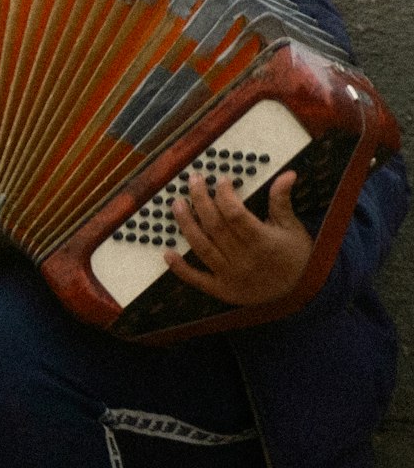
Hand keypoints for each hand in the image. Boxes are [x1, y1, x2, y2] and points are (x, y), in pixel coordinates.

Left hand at [164, 170, 313, 304]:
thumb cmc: (295, 256)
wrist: (299, 293)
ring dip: (186, 225)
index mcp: (262, 241)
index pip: (236, 214)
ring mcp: (230, 276)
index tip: (220, 180)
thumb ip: (282, 201)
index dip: (225, 195)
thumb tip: (287, 174)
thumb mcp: (292, 227)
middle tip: (193, 180)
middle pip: (215, 227)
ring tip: (177, 204)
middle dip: (201, 200)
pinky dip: (180, 268)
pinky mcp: (222, 290)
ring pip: (202, 247)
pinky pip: (197, 279)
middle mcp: (243, 258)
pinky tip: (167, 252)